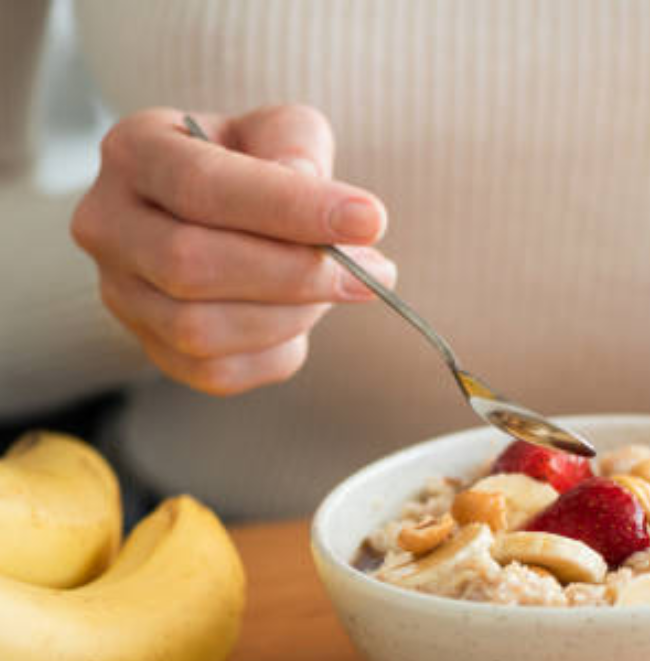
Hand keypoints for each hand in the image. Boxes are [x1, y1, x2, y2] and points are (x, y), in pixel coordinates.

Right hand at [71, 105, 396, 394]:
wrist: (223, 215)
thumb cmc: (256, 166)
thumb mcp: (281, 132)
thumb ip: (298, 148)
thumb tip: (320, 201)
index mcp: (134, 151)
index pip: (203, 186)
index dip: (290, 208)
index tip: (370, 220)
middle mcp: (108, 224)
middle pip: (191, 266)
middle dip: (296, 274)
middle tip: (374, 270)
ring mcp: (121, 294)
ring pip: (201, 330)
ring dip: (292, 315)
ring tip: (343, 287)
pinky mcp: (152, 349)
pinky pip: (219, 372)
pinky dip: (278, 350)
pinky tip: (304, 318)